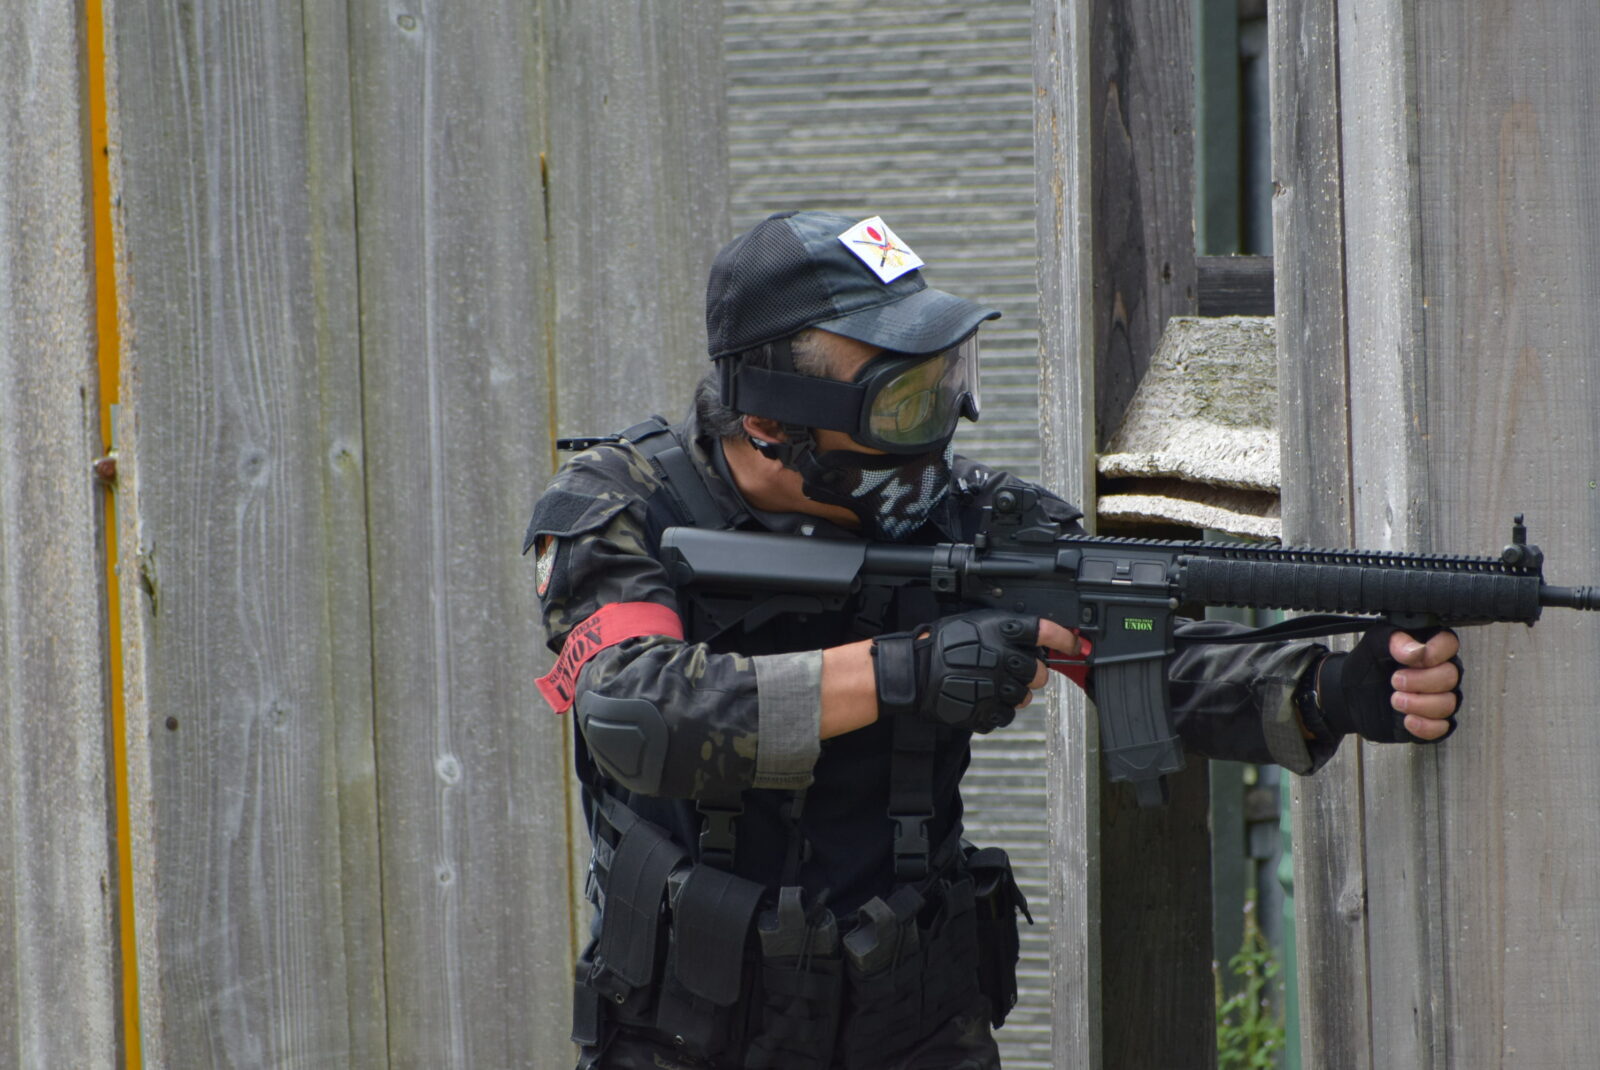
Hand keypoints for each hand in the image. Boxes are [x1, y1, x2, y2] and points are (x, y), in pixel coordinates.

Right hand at [872, 611, 1079, 732]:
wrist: (912, 672)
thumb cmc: (937, 645)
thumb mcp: (973, 623)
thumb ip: (1003, 631)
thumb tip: (1031, 640)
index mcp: (1001, 632)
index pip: (1045, 631)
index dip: (1065, 638)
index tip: (1075, 644)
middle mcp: (1004, 659)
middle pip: (1040, 672)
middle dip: (1031, 672)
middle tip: (1011, 670)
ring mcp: (997, 688)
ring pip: (1024, 697)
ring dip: (1012, 693)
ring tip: (989, 685)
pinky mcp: (987, 711)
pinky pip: (1005, 716)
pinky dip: (996, 710)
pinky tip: (980, 699)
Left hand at [1316, 625, 1462, 743]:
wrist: (1350, 695)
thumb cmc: (1366, 667)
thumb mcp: (1374, 646)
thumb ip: (1395, 640)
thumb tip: (1416, 650)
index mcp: (1428, 649)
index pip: (1449, 643)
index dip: (1435, 652)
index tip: (1412, 659)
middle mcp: (1439, 672)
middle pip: (1450, 676)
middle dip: (1422, 681)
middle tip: (1396, 680)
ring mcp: (1438, 698)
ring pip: (1448, 703)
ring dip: (1420, 704)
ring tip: (1396, 699)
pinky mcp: (1431, 721)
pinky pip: (1442, 727)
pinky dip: (1425, 726)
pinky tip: (1408, 719)